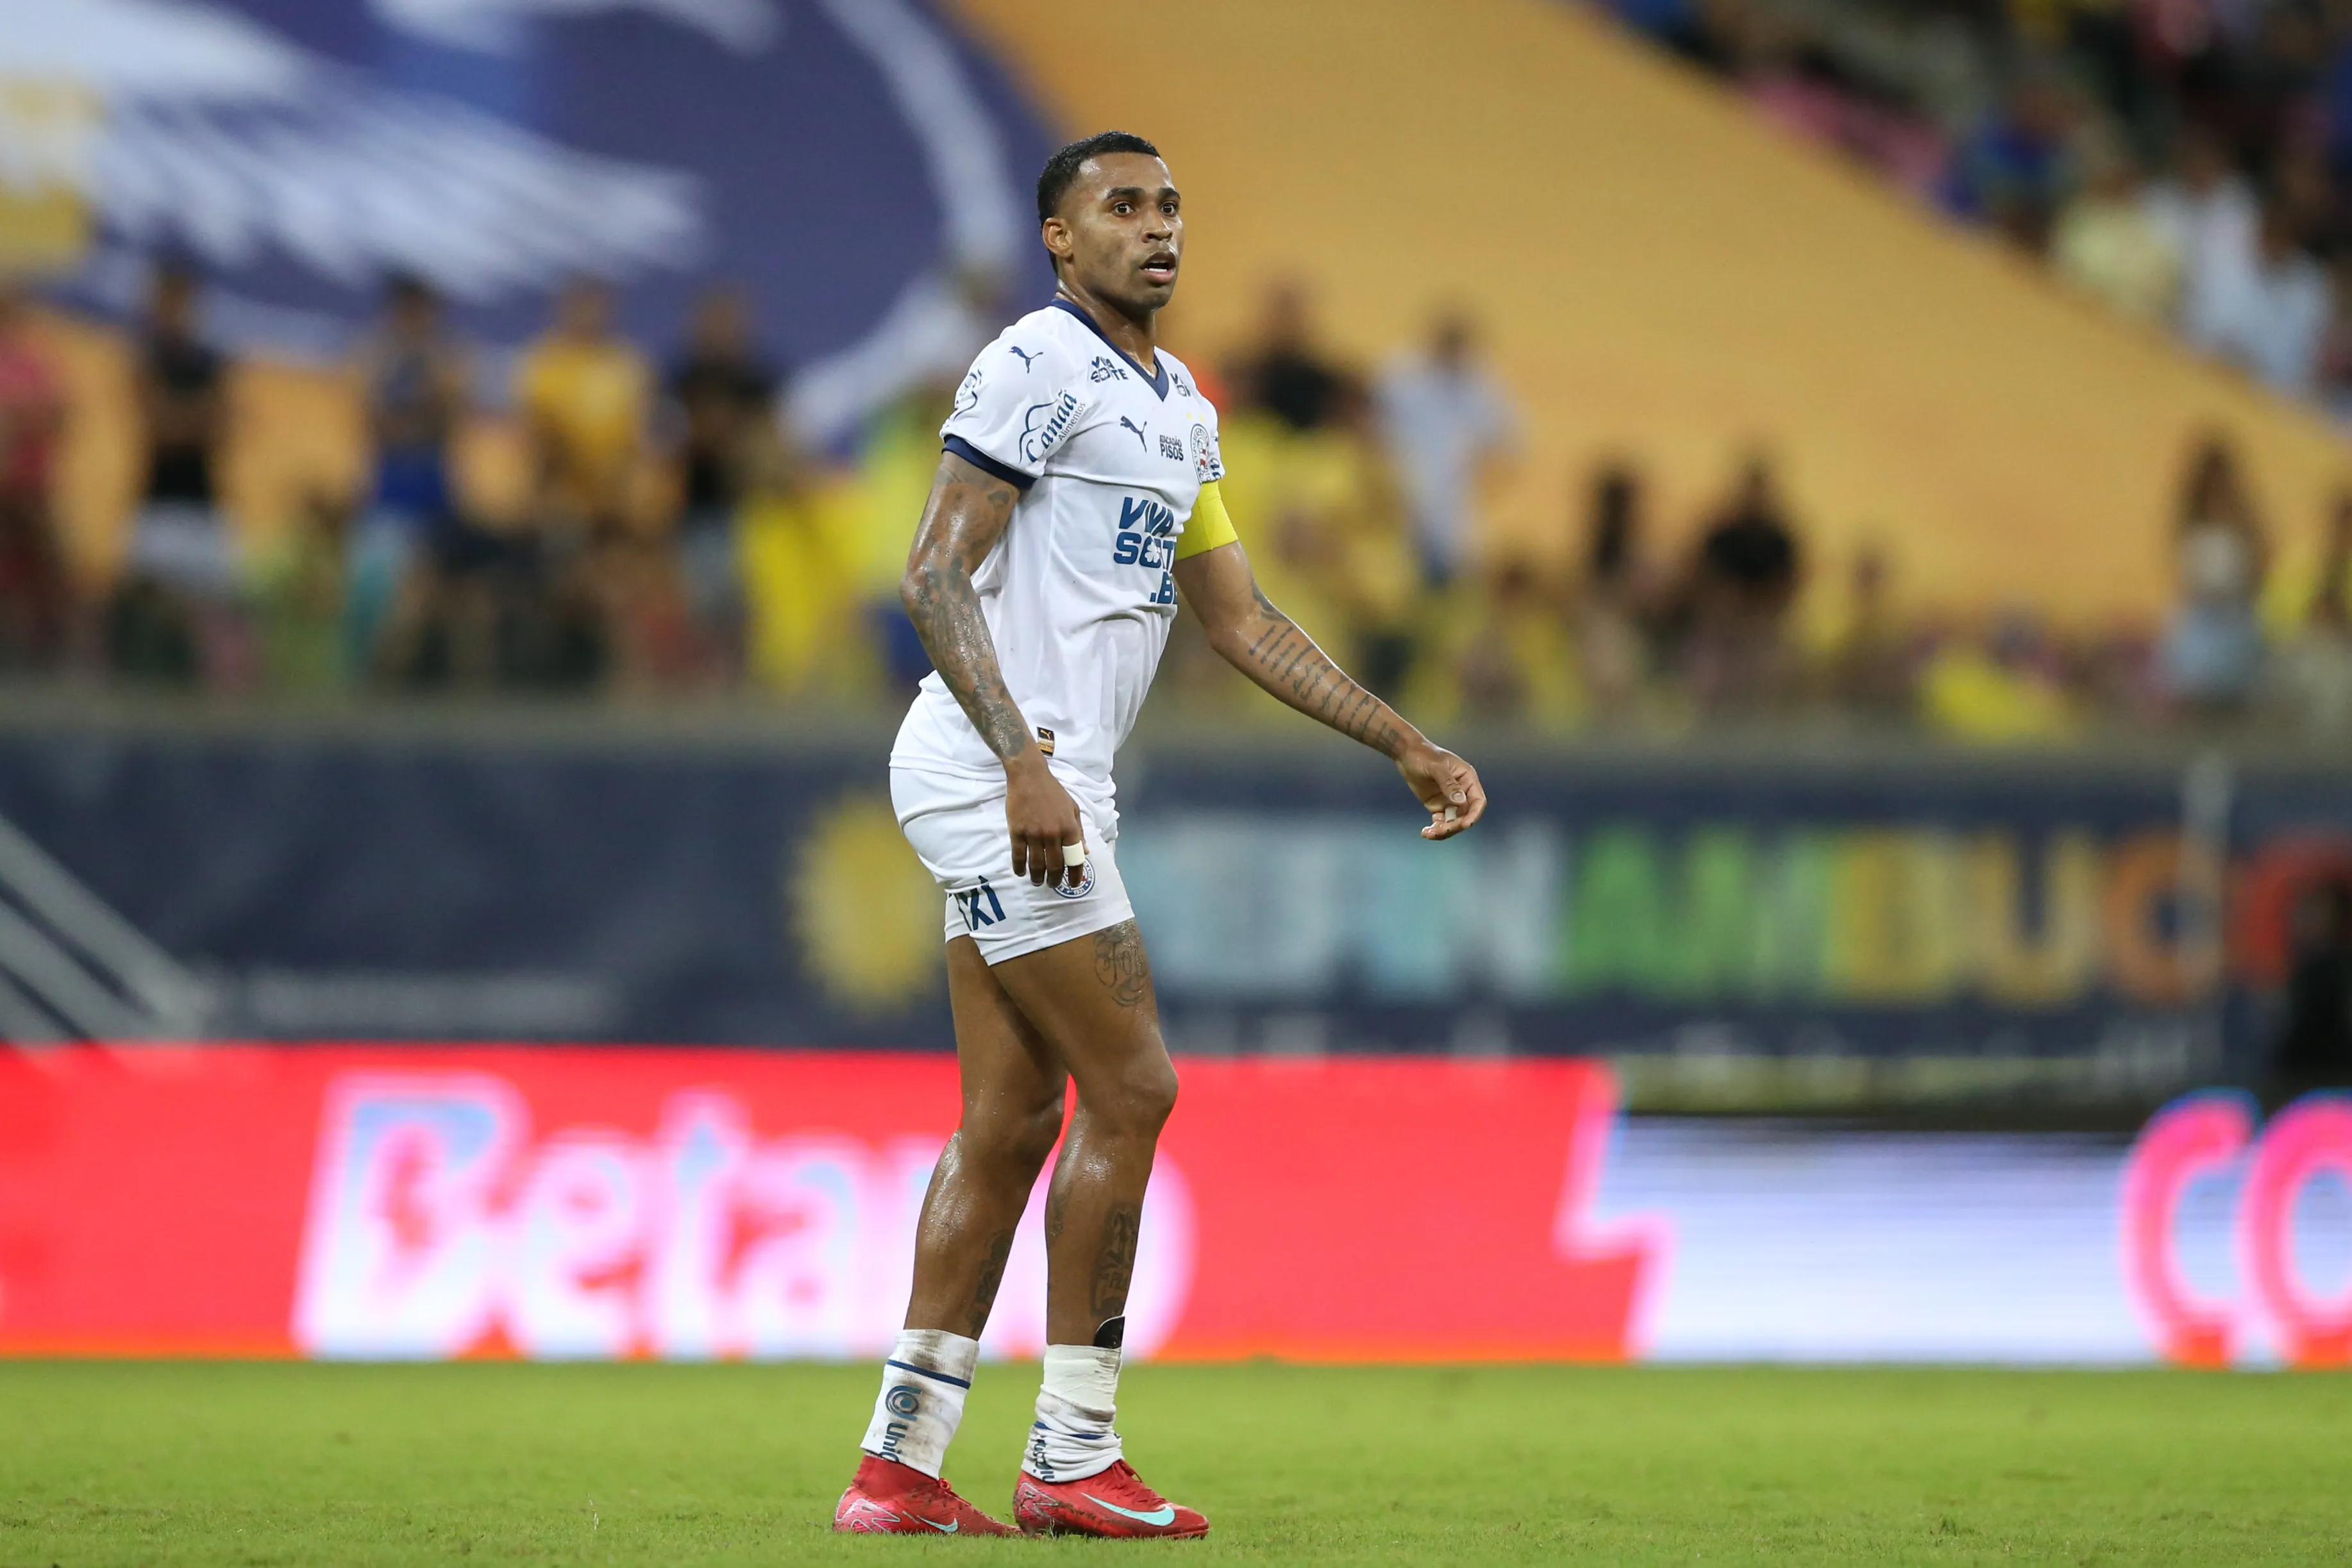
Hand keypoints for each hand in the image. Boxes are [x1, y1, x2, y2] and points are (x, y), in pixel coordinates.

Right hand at [1004, 751, 1086, 885]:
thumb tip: (1084, 852)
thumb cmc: (1053, 792)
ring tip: (1037, 881)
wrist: (1029, 776)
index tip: (1074, 884)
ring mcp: (1034, 834)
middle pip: (1055, 866)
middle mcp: (1053, 834)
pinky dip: (1019, 868)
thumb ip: (1079, 832)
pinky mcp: (1017, 832)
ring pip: (1036, 865)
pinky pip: (1018, 856)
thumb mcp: (1073, 809)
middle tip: (1053, 885)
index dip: (1076, 875)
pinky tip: (1021, 872)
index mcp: (1069, 828)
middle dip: (1055, 880)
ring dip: (1037, 877)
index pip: (1075, 859)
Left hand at [1397, 742, 1486, 840]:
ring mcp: (1450, 800)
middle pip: (1466, 815)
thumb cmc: (1423, 755)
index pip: (1478, 800)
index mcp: (1467, 779)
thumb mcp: (1436, 767)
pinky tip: (1425, 832)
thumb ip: (1448, 783)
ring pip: (1454, 822)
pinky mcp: (1438, 806)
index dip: (1474, 814)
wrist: (1406, 754)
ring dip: (1444, 831)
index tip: (1465, 824)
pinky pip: (1441, 822)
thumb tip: (1460, 800)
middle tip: (1440, 830)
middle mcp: (1462, 791)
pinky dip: (1435, 829)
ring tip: (1429, 833)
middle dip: (1455, 825)